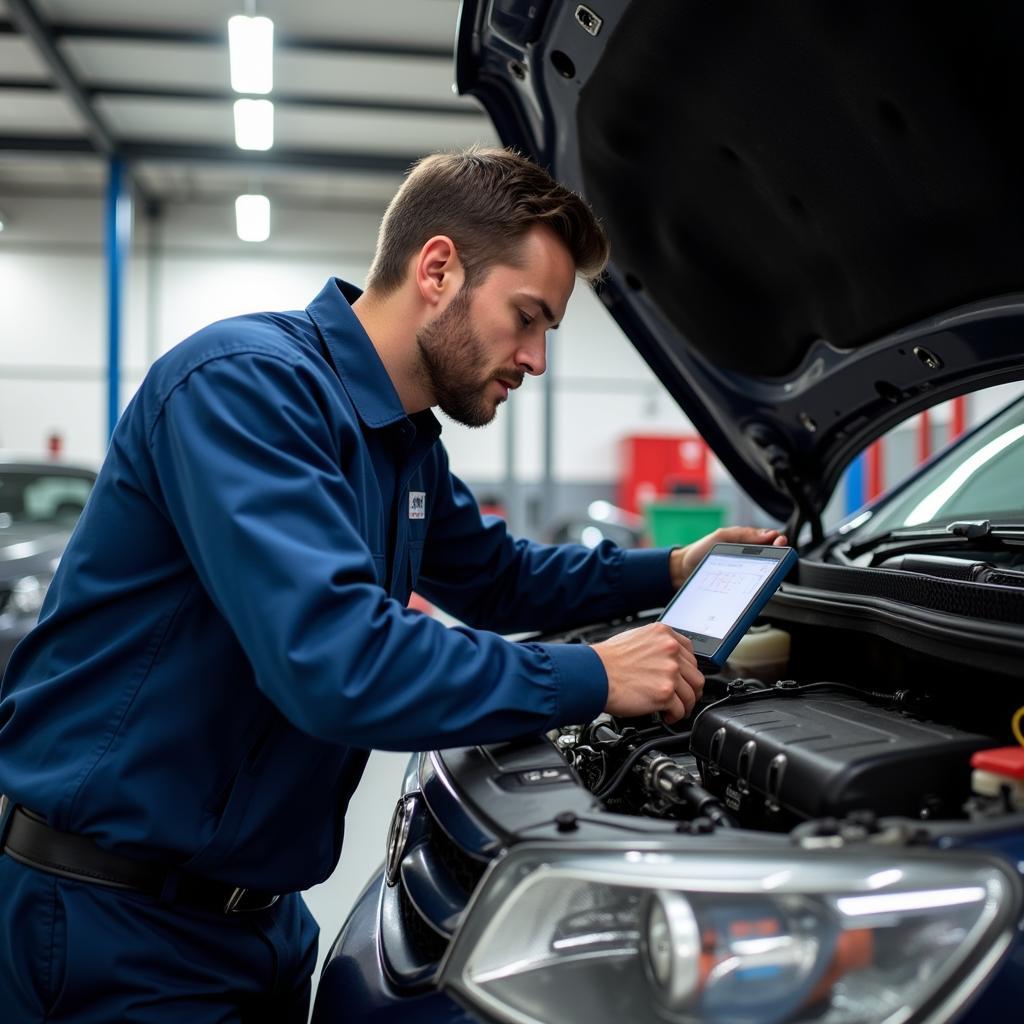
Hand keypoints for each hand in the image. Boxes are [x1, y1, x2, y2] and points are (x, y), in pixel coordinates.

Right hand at [593, 623, 703, 724]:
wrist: (593, 673)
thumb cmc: (606, 660)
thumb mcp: (635, 638)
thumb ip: (656, 646)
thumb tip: (665, 659)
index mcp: (663, 634)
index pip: (690, 653)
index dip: (688, 669)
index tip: (684, 678)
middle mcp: (670, 651)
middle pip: (695, 675)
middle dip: (690, 690)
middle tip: (683, 697)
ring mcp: (669, 672)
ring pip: (691, 694)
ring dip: (685, 705)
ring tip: (676, 710)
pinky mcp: (664, 693)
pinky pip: (680, 709)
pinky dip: (675, 716)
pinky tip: (666, 716)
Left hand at [669, 526, 787, 588]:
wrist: (682, 570)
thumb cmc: (700, 550)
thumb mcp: (721, 536)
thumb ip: (743, 534)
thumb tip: (769, 534)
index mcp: (749, 547)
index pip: (772, 545)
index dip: (780, 544)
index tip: (780, 543)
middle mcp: (750, 563)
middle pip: (772, 564)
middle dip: (778, 562)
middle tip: (777, 560)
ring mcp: (745, 578)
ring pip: (764, 580)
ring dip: (768, 579)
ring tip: (768, 576)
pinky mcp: (739, 593)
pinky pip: (751, 593)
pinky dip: (755, 592)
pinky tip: (753, 590)